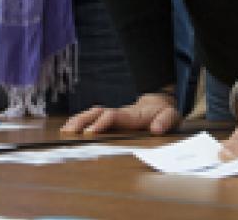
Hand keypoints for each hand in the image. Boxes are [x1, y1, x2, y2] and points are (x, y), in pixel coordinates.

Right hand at [60, 92, 180, 134]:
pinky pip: (92, 118)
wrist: (160, 104)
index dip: (102, 122)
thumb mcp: (172, 117)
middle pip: (97, 113)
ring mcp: (113, 115)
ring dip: (78, 121)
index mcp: (132, 115)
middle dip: (82, 121)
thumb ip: (165, 122)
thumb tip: (156, 129)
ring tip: (65, 131)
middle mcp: (119, 113)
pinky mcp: (110, 120)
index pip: (113, 116)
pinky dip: (80, 122)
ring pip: (92, 114)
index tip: (91, 133)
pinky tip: (69, 129)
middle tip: (70, 132)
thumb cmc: (165, 114)